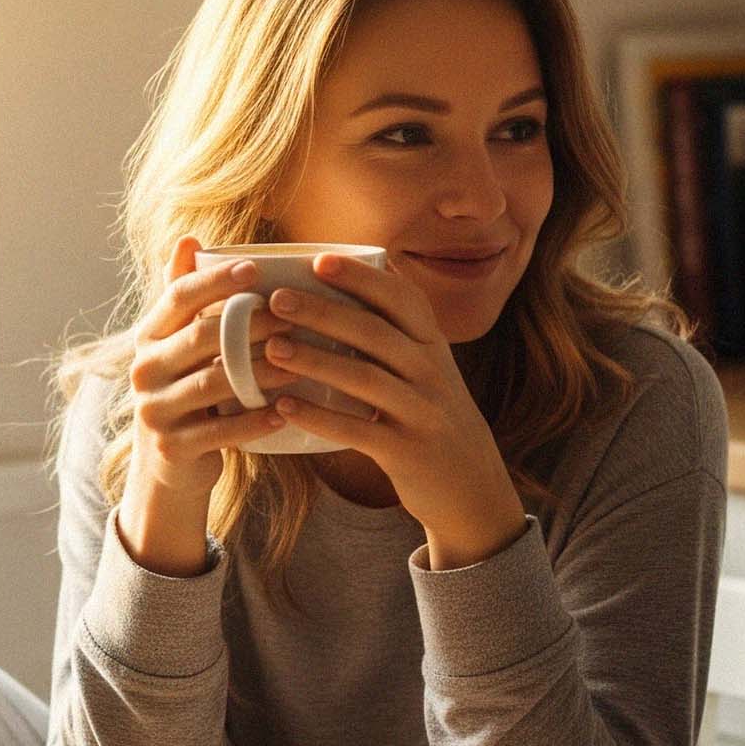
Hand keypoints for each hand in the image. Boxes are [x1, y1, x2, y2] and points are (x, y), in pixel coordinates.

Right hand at [115, 237, 295, 573]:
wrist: (169, 463)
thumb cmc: (188, 389)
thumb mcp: (180, 343)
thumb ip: (186, 296)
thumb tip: (188, 238)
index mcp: (148, 336)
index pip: (178, 297)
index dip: (214, 280)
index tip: (255, 267)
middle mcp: (144, 369)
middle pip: (201, 337)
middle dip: (250, 324)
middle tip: (294, 313)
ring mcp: (155, 410)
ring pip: (213, 383)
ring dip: (260, 371)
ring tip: (299, 361)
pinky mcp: (173, 447)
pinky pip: (220, 431)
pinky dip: (254, 421)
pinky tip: (286, 411)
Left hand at [261, 255, 523, 568]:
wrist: (471, 484)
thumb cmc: (431, 415)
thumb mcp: (428, 367)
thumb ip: (398, 330)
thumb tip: (365, 273)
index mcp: (432, 345)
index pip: (401, 299)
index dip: (361, 278)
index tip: (318, 261)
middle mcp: (432, 372)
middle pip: (376, 333)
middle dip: (324, 312)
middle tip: (276, 300)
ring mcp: (422, 412)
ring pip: (365, 379)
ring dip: (316, 361)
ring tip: (272, 348)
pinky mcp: (407, 451)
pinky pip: (359, 431)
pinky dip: (320, 417)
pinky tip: (284, 407)